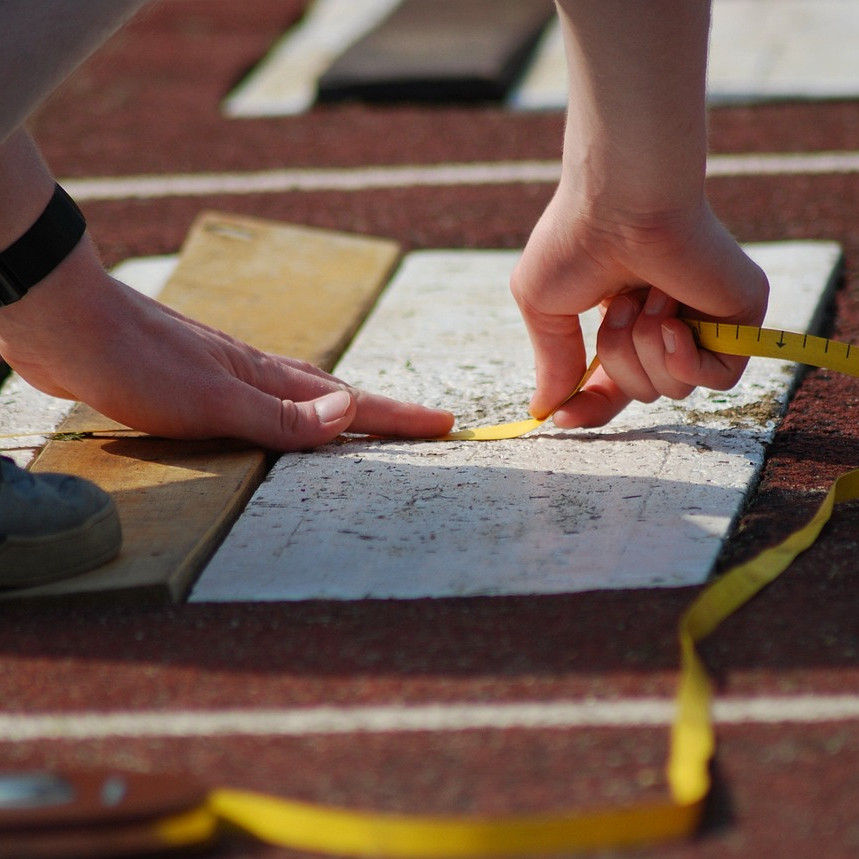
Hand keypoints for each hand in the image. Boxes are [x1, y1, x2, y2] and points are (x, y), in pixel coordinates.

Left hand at [0, 238, 453, 449]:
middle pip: (333, 396)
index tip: (443, 424)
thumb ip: (280, 415)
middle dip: (380, 414)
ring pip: (298, 399)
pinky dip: (289, 418)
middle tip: (417, 426)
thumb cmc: (139, 364)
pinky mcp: (196, 387)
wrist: (70, 328)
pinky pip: (261, 407)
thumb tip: (348, 412)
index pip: (350, 402)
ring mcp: (227, 377)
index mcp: (268, 379)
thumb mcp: (215, 400)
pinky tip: (276, 424)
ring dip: (337, 413)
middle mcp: (255, 375)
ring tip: (361, 426)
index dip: (398, 416)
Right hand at [510, 192, 768, 427]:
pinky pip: (717, 381)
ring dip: (645, 351)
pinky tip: (672, 321)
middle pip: (641, 392)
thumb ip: (551, 362)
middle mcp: (664, 323)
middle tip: (616, 305)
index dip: (588, 408)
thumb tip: (543, 412)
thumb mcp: (543, 307)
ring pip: (674, 389)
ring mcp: (703, 322)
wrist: (624, 199)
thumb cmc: (575, 239)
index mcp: (621, 320)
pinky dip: (685, 361)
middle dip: (617, 361)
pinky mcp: (739, 320)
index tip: (560, 419)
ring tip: (644, 299)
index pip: (611, 385)